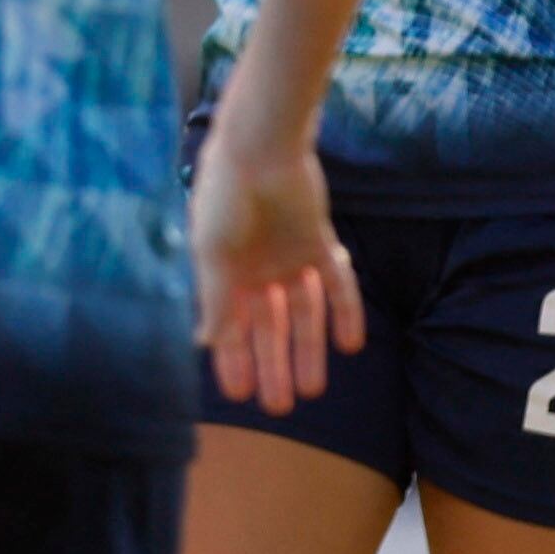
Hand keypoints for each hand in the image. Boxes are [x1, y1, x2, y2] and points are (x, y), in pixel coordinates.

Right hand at [189, 127, 363, 414]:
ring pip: (303, 314)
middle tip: (280, 407)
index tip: (238, 396)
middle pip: (269, 328)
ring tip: (314, 388)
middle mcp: (256, 269)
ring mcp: (289, 257)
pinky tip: (350, 346)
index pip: (228, 328)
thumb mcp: (213, 253)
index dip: (233, 361)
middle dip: (273, 366)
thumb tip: (204, 343)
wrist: (261, 146)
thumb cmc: (226, 197)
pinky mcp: (318, 242)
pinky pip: (336, 284)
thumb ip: (214, 299)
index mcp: (222, 273)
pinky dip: (344, 313)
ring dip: (308, 350)